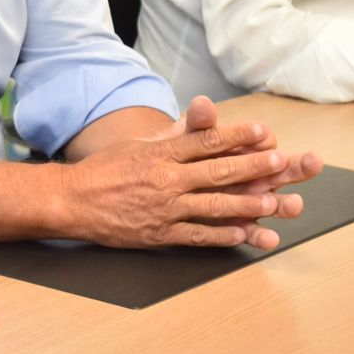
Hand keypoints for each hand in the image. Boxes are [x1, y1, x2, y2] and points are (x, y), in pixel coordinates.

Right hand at [59, 96, 320, 249]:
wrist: (73, 201)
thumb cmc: (104, 168)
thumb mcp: (136, 144)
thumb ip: (171, 136)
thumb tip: (200, 118)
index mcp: (160, 153)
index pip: (205, 141)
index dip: (237, 136)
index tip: (263, 132)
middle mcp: (166, 179)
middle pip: (217, 171)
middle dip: (253, 167)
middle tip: (281, 162)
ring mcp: (164, 208)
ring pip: (214, 206)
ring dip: (246, 204)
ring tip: (273, 202)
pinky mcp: (160, 234)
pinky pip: (198, 235)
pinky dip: (223, 235)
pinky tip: (244, 234)